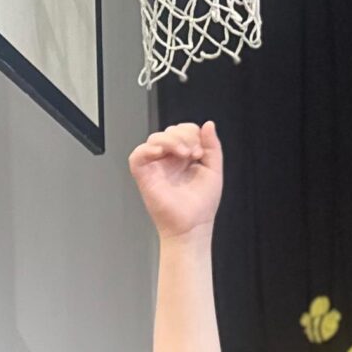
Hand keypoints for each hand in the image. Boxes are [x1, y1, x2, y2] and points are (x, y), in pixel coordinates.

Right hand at [129, 122, 224, 239]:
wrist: (192, 226)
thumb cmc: (201, 206)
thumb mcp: (214, 170)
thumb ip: (213, 146)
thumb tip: (208, 125)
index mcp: (184, 158)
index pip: (183, 131)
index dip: (192, 133)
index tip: (200, 152)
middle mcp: (169, 160)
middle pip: (169, 131)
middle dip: (184, 135)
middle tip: (193, 153)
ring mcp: (156, 167)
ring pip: (155, 138)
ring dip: (171, 140)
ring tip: (183, 154)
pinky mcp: (144, 176)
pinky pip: (137, 156)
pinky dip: (147, 149)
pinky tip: (161, 153)